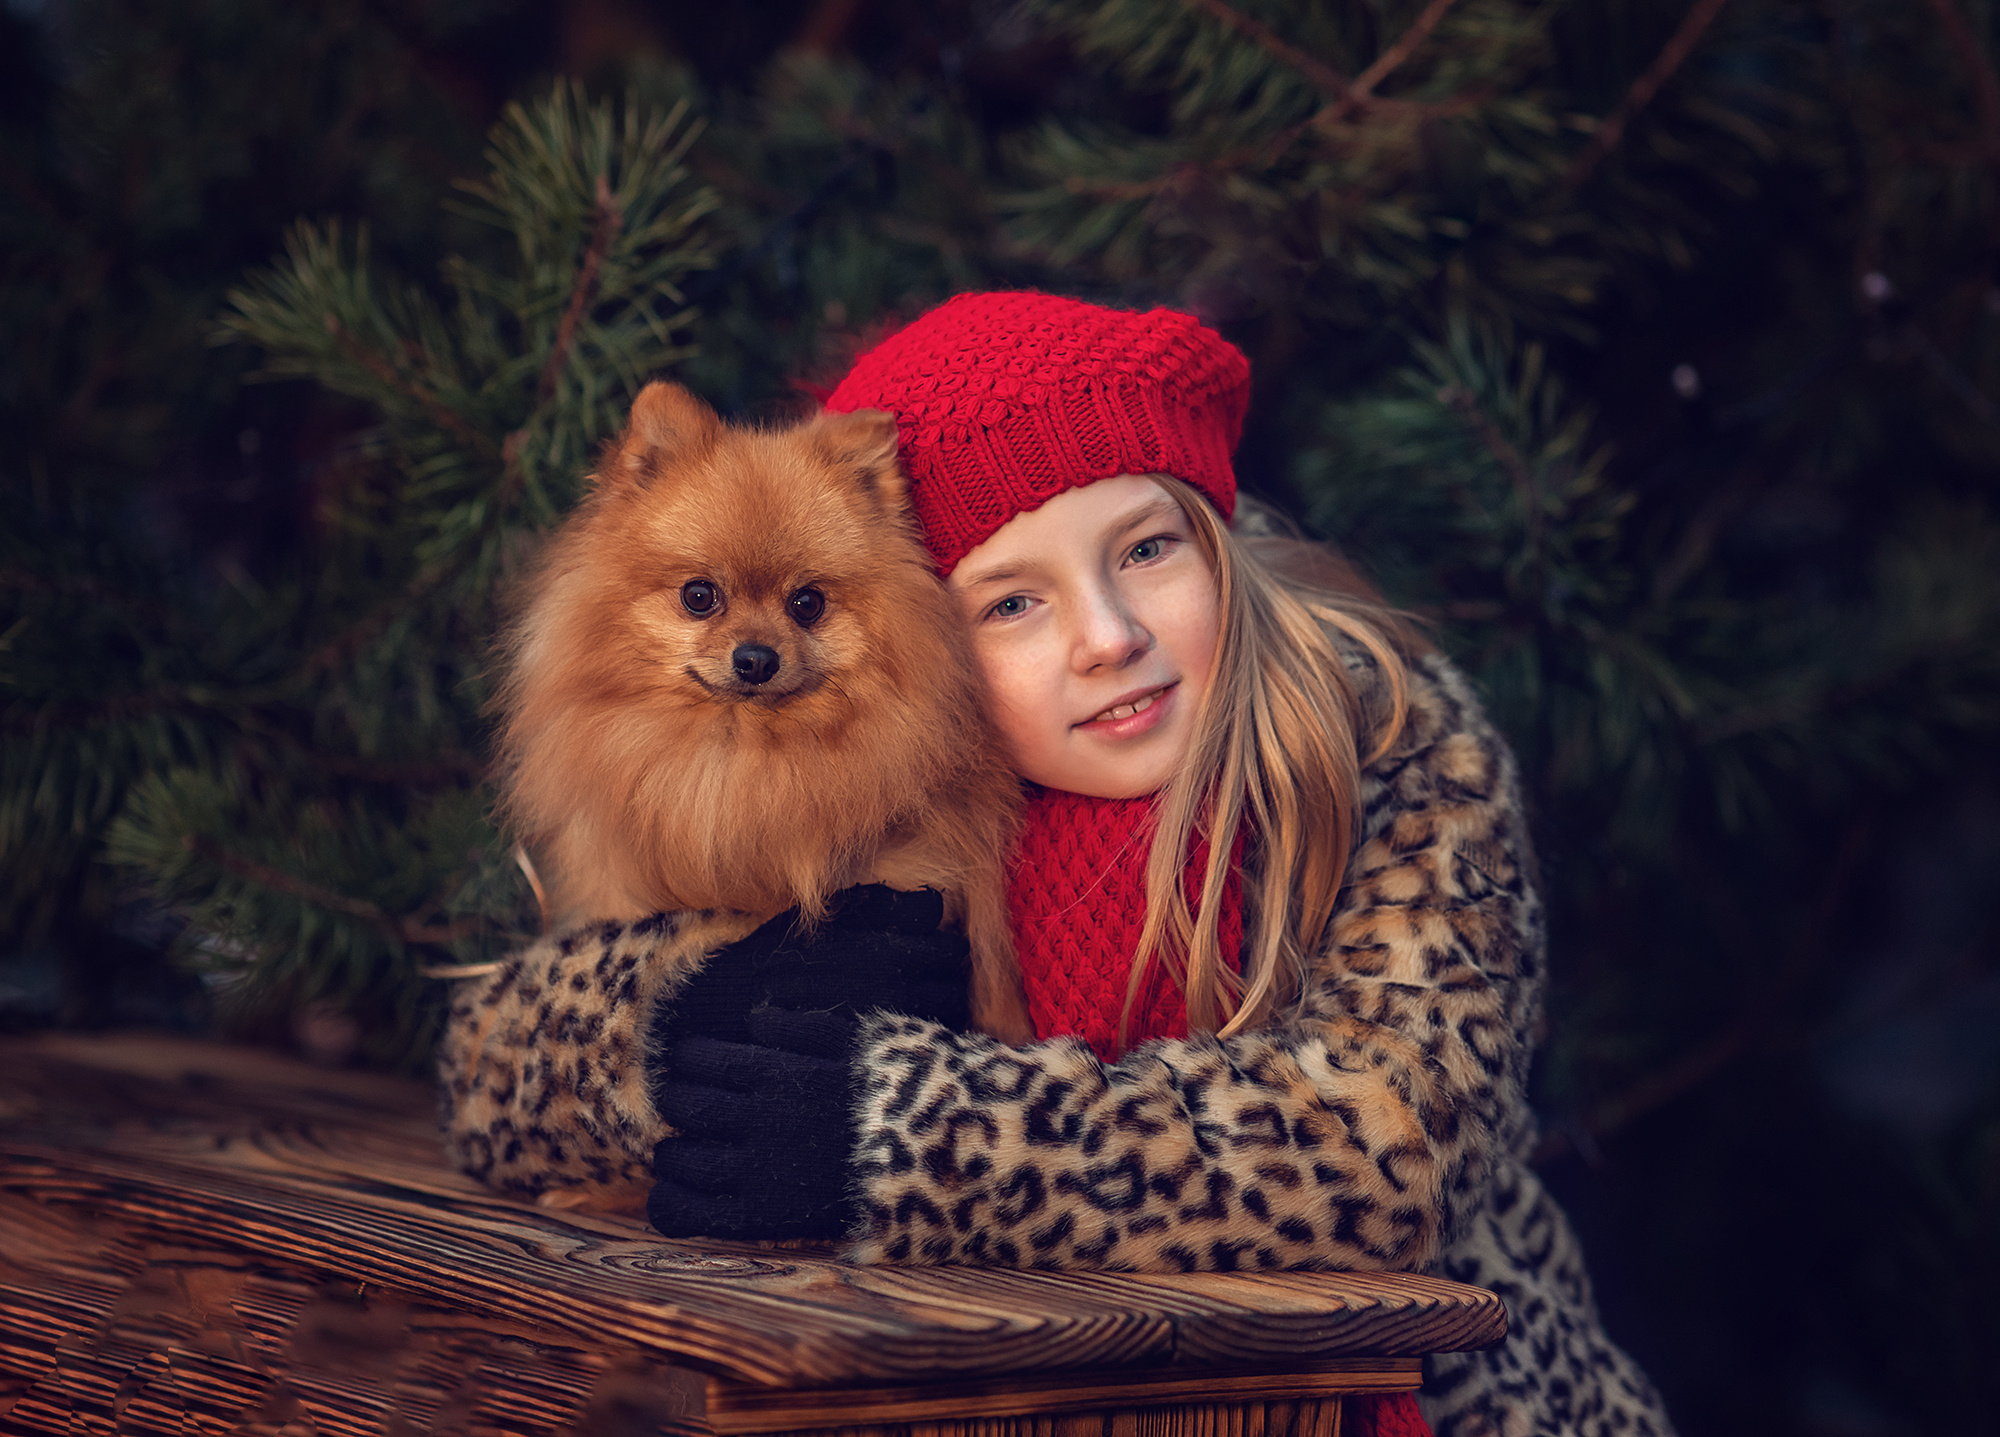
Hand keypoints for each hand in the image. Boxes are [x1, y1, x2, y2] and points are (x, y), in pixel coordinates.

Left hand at [646, 885, 971, 1240]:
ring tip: (685, 1154)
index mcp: (777, 1070)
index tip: (699, 1067)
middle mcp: (758, 1118)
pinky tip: (672, 1200)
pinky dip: (668, 1206)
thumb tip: (753, 1017)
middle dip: (681, 1103)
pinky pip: (688, 1214)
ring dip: (674, 1153)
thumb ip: (799, 1025)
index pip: (697, 1057)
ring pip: (679, 1158)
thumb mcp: (861, 1038)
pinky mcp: (764, 1219)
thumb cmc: (908, 1090)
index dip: (691, 1060)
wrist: (945, 1156)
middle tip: (690, 1109)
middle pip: (683, 1105)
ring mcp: (759, 1170)